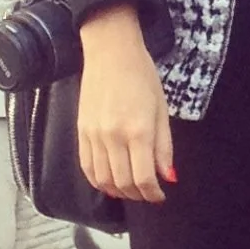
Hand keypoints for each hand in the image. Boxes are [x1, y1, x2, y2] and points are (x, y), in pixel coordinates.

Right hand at [76, 4, 175, 205]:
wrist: (111, 52)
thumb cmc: (142, 76)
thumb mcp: (162, 109)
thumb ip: (164, 146)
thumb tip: (168, 176)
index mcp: (138, 130)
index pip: (144, 178)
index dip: (153, 194)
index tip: (160, 196)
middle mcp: (113, 136)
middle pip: (123, 183)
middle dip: (138, 195)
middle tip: (148, 194)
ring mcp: (94, 135)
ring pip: (103, 180)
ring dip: (118, 191)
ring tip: (130, 189)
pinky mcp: (81, 131)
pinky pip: (87, 167)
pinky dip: (98, 181)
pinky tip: (110, 182)